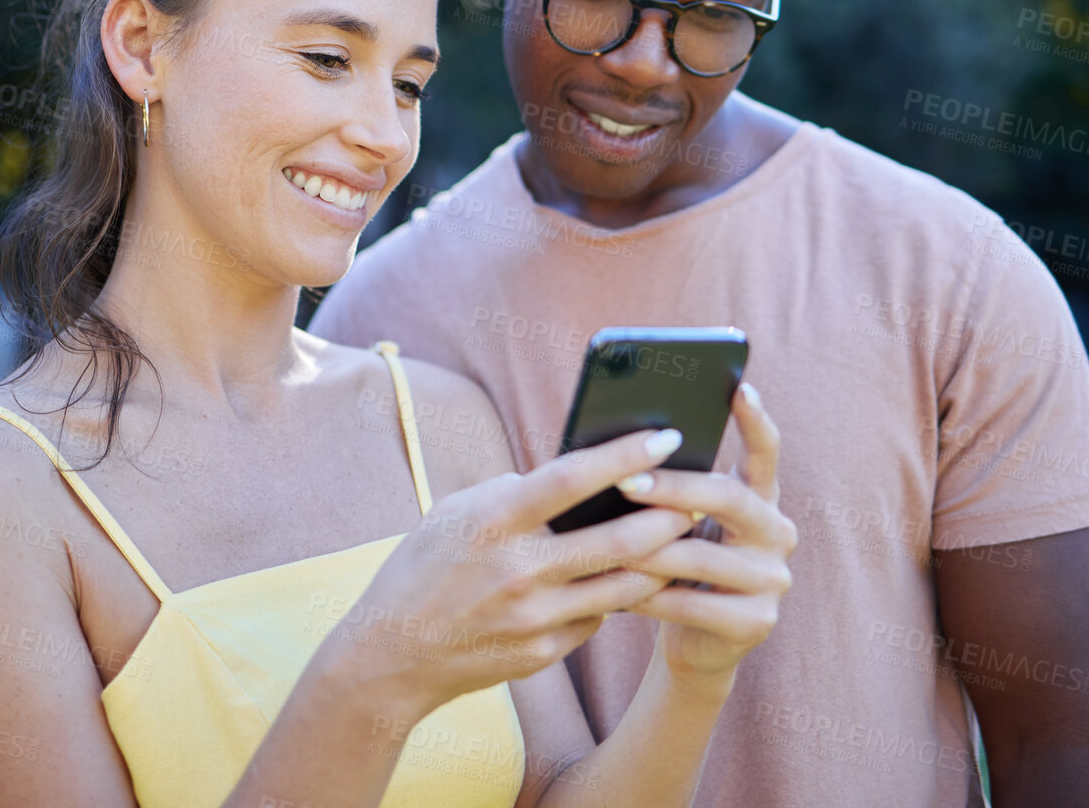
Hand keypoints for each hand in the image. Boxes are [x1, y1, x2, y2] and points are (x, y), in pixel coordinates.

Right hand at [319, 427, 699, 718]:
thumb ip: (515, 492)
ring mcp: (533, 618)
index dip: (624, 454)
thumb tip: (579, 477)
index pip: (572, 478)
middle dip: (669, 514)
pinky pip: (596, 618)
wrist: (390, 655)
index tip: (666, 434)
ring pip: (624, 586)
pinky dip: (614, 597)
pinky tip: (628, 581)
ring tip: (681, 537)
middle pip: (618, 538)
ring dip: (660, 560)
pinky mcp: (542, 654)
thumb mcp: (457, 511)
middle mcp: (518, 570)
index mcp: (493, 520)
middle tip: (698, 494)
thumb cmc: (425, 566)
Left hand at [614, 382, 796, 683]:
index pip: (766, 453)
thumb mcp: (679, 523)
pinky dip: (652, 598)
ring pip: (704, 558)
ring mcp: (774, 580)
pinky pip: (696, 606)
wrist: (696, 640)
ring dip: (650, 550)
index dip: (755, 420)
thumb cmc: (677, 565)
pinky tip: (619, 592)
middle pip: (729, 497)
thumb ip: (672, 490)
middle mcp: (778, 534)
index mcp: (763, 499)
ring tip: (608, 543)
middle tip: (626, 481)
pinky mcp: (758, 623)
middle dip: (673, 488)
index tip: (738, 387)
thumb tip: (622, 449)